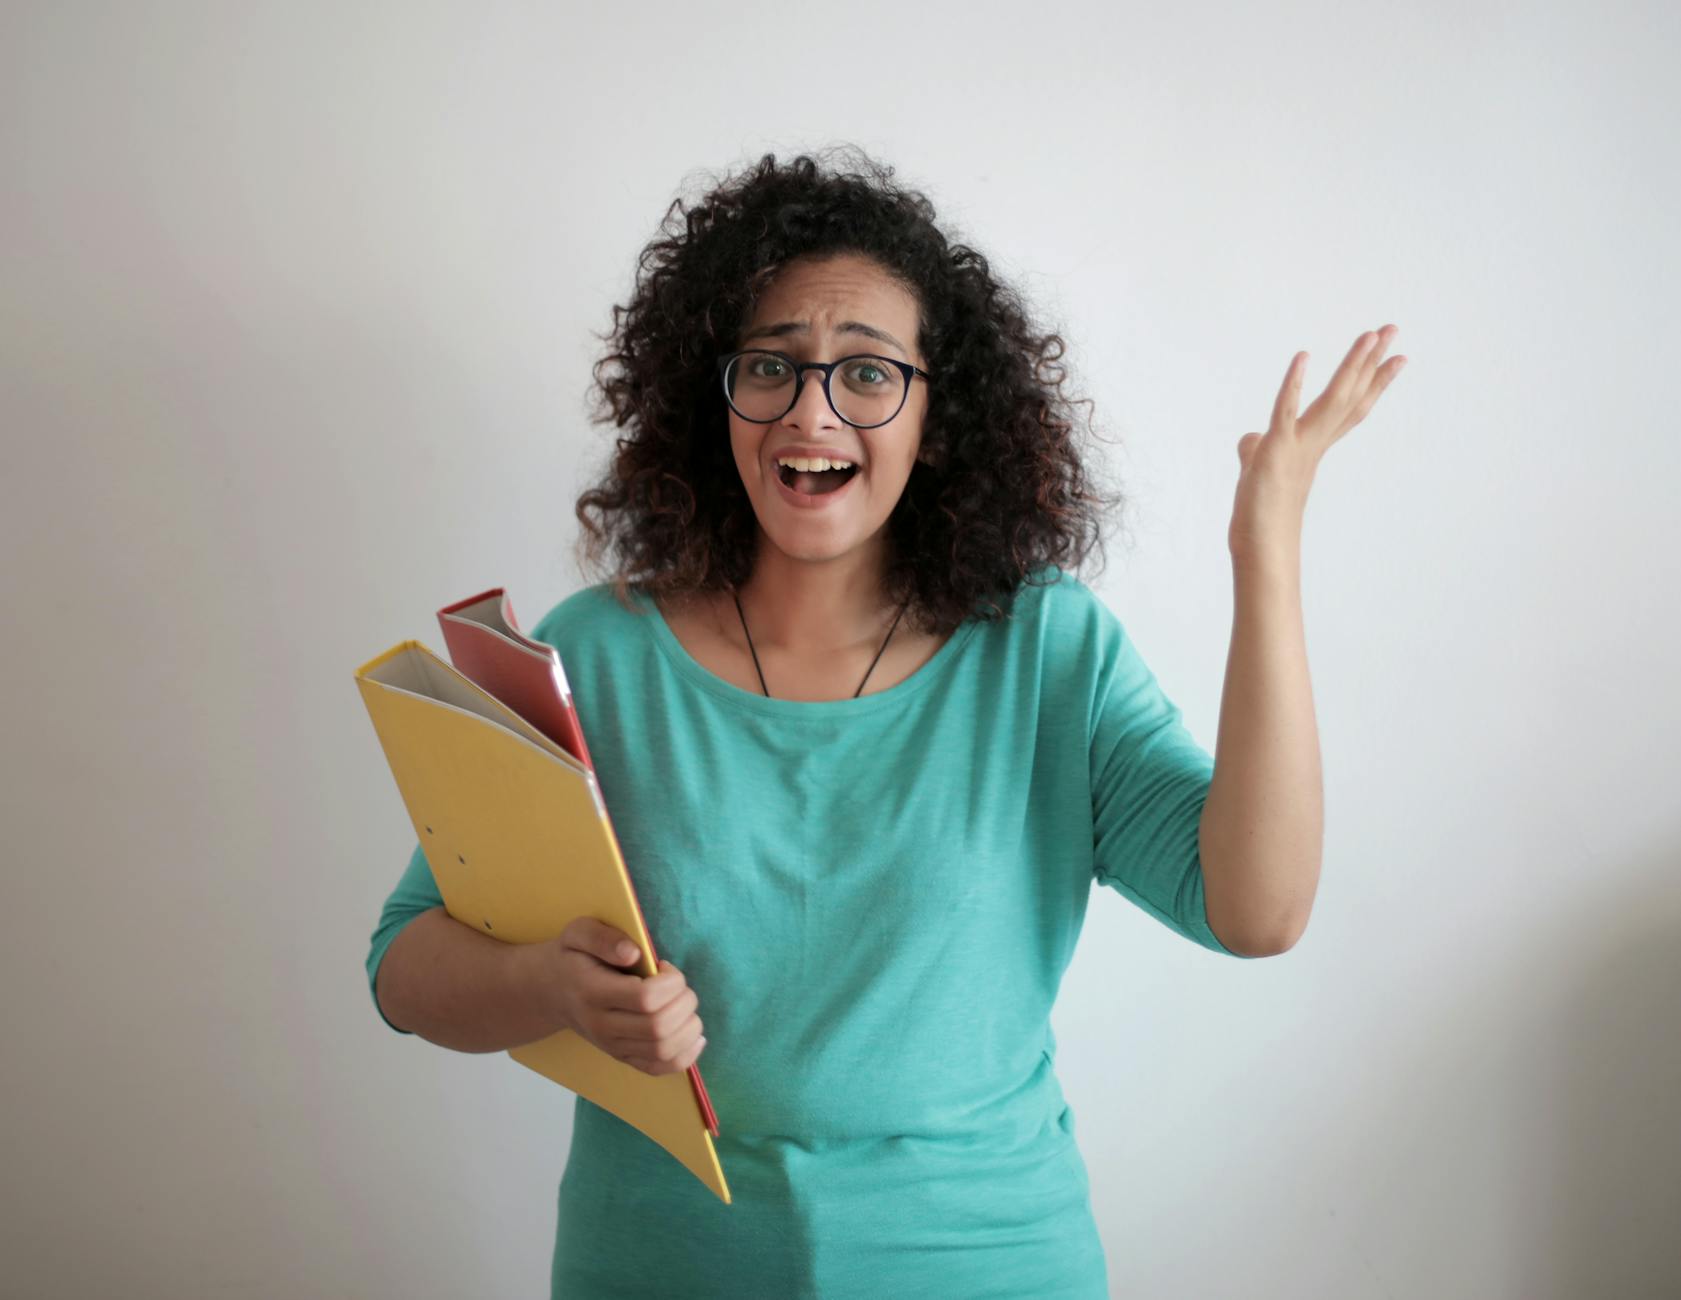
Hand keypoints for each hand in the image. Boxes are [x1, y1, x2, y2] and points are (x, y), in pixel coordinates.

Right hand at [533, 917, 706, 1075]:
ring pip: (663, 1051)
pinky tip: (694, 1036)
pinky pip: (659, 1068)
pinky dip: (685, 1056)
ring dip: (689, 1027)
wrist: (551, 991)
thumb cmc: (572, 957)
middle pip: (659, 1027)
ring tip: (684, 1004)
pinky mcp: (622, 1057)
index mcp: (593, 993)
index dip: (670, 982)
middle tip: (678, 985)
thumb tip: (633, 953)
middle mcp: (602, 1026)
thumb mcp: (578, 932)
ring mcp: (612, 1046)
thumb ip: (603, 937)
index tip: (665, 966)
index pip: (646, 999)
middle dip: (685, 1002)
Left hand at [1228, 324, 1406, 562]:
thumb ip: (1256, 449)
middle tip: (1393, 329)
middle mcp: (1314, 442)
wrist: (1260, 544)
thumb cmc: (1259, 512)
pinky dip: (1291, 385)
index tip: (1397, 357)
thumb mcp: (1257, 470)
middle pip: (1350, 395)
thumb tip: (1249, 439)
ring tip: (1371, 334)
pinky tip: (1302, 357)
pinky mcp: (1276, 450)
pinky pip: (1285, 411)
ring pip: (1332, 398)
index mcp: (1314, 444)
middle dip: (1372, 361)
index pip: (1350, 406)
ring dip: (1351, 364)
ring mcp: (1298, 445)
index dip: (1373, 381)